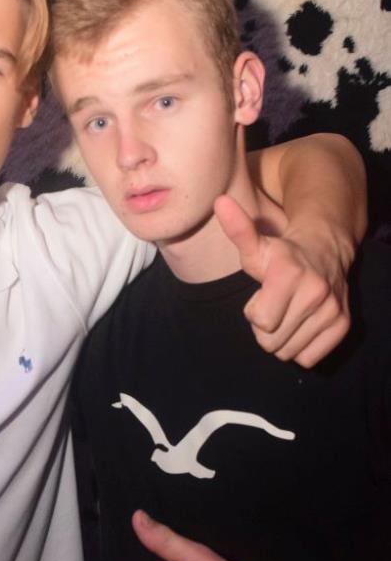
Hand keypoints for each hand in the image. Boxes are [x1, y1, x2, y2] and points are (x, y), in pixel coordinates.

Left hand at [214, 195, 349, 367]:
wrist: (325, 252)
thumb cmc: (281, 254)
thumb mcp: (256, 246)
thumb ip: (238, 230)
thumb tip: (219, 202)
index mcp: (289, 274)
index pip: (260, 322)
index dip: (255, 312)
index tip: (263, 295)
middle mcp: (316, 292)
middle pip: (271, 342)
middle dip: (266, 328)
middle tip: (276, 305)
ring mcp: (332, 310)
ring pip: (288, 353)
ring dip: (283, 338)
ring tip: (289, 312)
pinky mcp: (342, 326)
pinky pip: (308, 359)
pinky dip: (301, 347)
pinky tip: (303, 323)